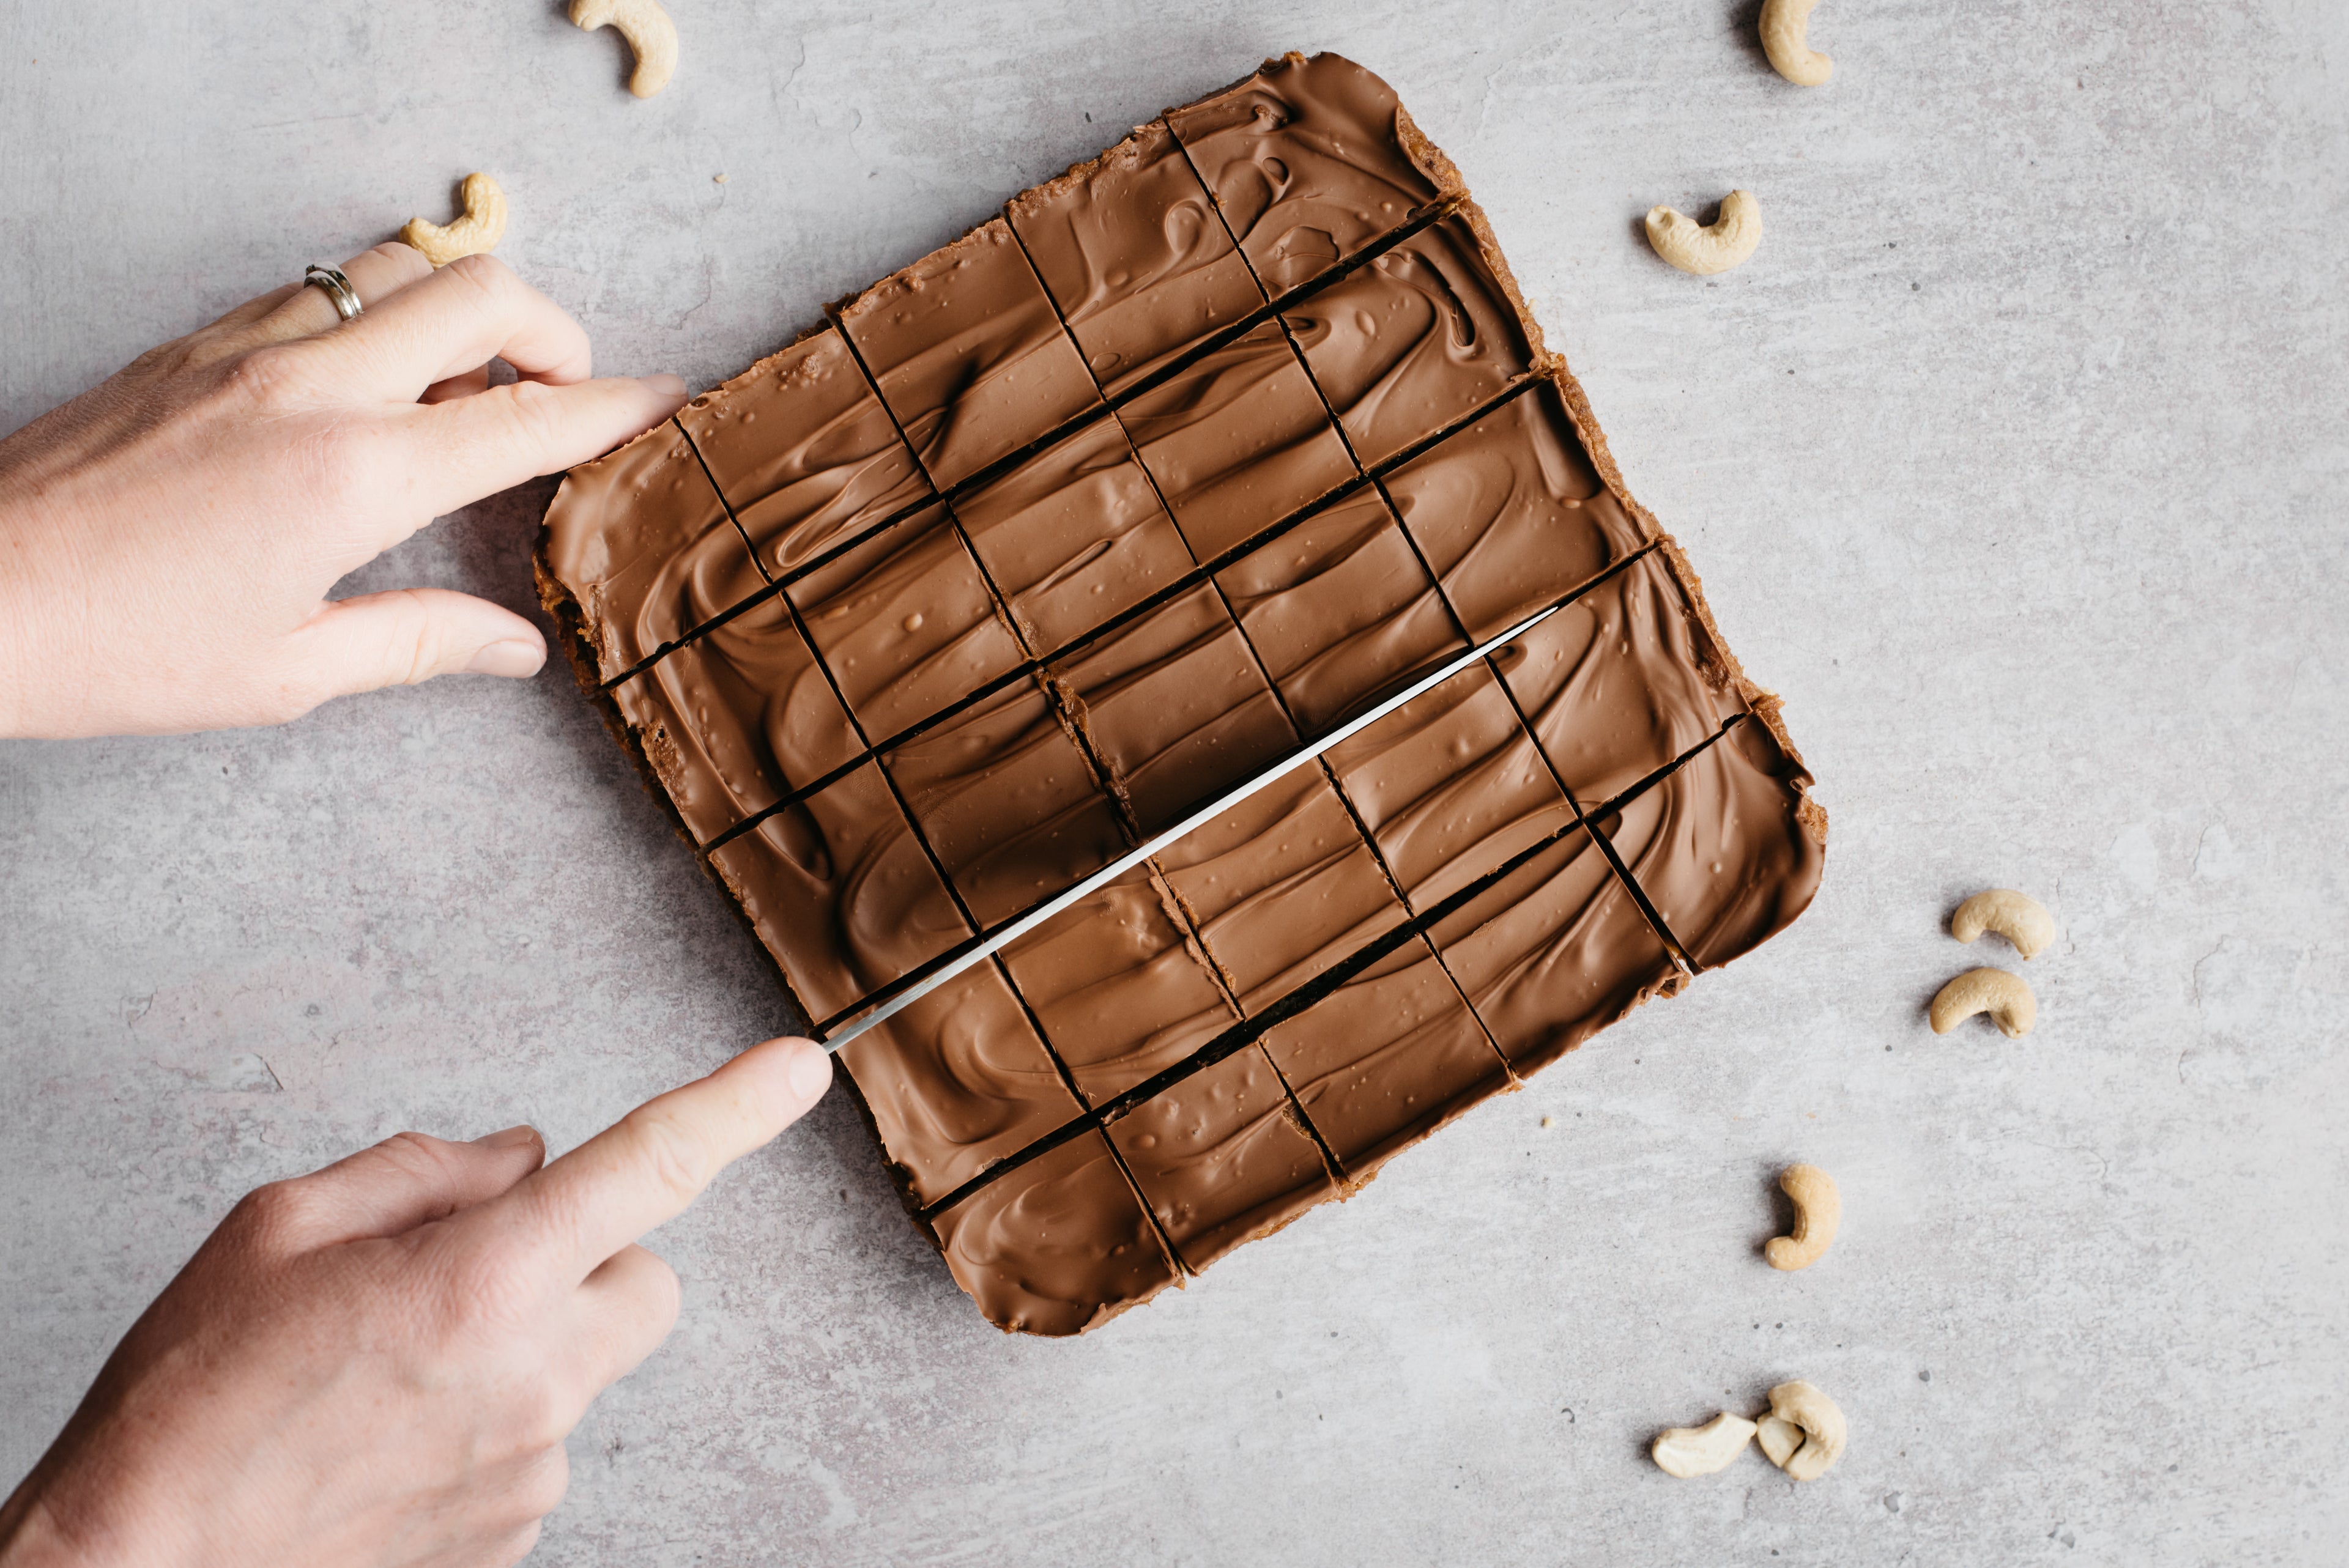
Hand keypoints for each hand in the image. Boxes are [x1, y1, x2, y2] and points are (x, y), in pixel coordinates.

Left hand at [0, 243, 687, 737]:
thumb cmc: (120, 647)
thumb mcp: (289, 671)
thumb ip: (420, 641)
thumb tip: (516, 649)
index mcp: (355, 477)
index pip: (526, 421)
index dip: (616, 407)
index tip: (668, 400)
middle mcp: (312, 386)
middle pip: (481, 291)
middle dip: (554, 330)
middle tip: (561, 392)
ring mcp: (249, 347)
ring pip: (398, 264)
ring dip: (459, 307)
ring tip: (462, 385)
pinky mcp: (197, 340)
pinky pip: (320, 284)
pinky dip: (377, 309)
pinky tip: (369, 380)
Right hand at [0, 1036, 833, 1567]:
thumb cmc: (189, 1401)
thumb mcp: (278, 1229)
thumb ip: (423, 1174)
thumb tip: (522, 1157)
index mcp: (481, 1282)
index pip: (648, 1169)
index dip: (734, 1109)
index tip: (795, 1069)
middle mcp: (532, 1378)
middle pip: (649, 1284)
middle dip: (592, 1259)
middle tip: (481, 1272)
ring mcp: (532, 1468)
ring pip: (587, 1368)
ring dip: (524, 1348)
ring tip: (388, 1377)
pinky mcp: (514, 1535)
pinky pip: (541, 1444)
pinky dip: (490, 1425)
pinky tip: (389, 1439)